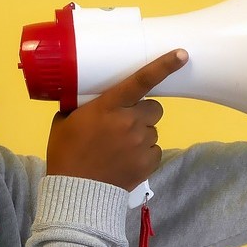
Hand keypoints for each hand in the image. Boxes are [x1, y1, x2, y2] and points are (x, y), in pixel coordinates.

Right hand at [45, 49, 186, 190]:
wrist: (76, 192)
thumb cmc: (66, 153)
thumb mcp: (64, 121)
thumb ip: (80, 106)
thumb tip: (84, 96)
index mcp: (109, 106)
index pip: (141, 81)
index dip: (163, 66)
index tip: (182, 54)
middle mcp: (130, 121)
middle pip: (154, 108)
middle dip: (143, 113)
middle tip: (125, 124)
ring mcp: (141, 142)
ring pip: (152, 130)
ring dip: (141, 134)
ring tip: (120, 148)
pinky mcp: (149, 162)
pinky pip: (154, 150)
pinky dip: (144, 154)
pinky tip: (127, 161)